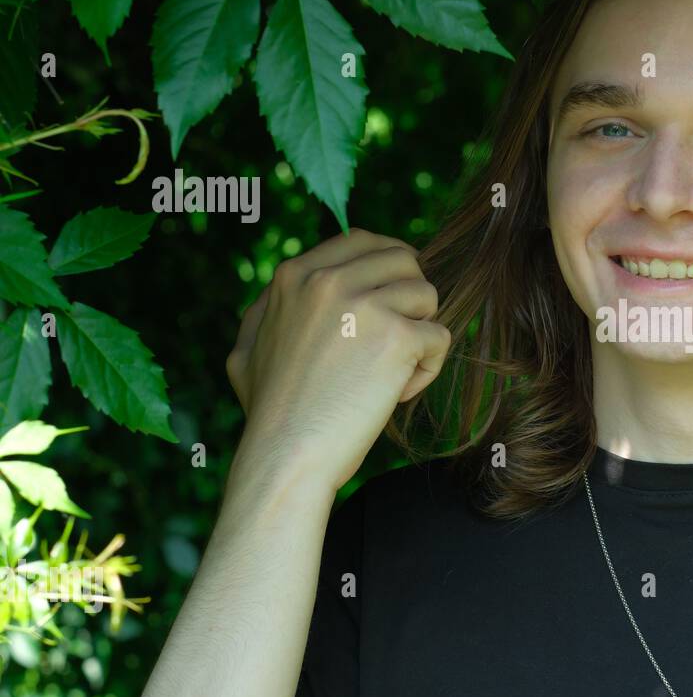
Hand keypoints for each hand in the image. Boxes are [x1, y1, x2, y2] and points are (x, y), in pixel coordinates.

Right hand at [225, 228, 450, 494]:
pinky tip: (396, 395)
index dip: (388, 263)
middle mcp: (329, 279)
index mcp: (294, 275)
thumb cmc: (269, 414)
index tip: (393, 295)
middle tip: (394, 342)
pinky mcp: (397, 336)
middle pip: (404, 261)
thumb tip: (298, 284)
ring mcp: (365, 305)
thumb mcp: (248, 348)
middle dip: (410, 299)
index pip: (361, 240)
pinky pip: (440, 337)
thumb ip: (272, 310)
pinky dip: (427, 370)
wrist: (285, 456)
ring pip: (428, 296)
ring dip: (419, 335)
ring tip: (389, 375)